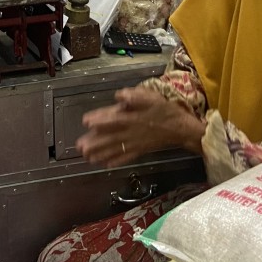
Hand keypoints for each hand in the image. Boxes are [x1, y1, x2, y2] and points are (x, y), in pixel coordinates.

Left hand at [76, 86, 205, 168]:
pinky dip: (116, 161)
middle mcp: (131, 132)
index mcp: (132, 118)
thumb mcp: (152, 97)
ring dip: (100, 154)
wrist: (181, 128)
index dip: (99, 120)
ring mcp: (135, 143)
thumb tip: (119, 96)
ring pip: (115, 149)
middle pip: (110, 137)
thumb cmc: (165, 110)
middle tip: (80, 147)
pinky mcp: (140, 150)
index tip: (85, 122)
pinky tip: (106, 165)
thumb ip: (135, 96)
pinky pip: (126, 157)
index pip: (113, 119)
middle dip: (94, 142)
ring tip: (87, 158)